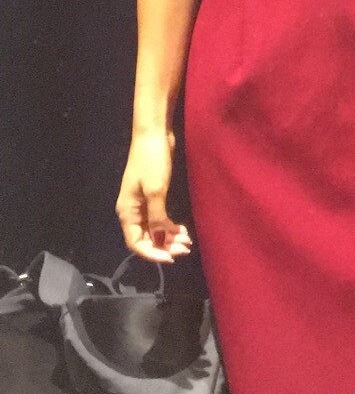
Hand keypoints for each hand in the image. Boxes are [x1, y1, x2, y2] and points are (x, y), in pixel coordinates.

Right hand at [116, 129, 192, 261]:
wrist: (154, 135)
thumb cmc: (152, 162)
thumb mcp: (155, 191)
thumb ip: (157, 217)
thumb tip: (160, 239)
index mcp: (127, 211)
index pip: (136, 243)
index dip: (152, 253)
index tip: (172, 257)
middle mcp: (132, 211)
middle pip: (146, 238)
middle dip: (165, 246)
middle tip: (185, 249)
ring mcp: (142, 204)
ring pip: (154, 230)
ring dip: (169, 238)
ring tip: (188, 241)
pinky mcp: (153, 197)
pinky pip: (159, 220)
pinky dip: (170, 227)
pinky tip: (183, 230)